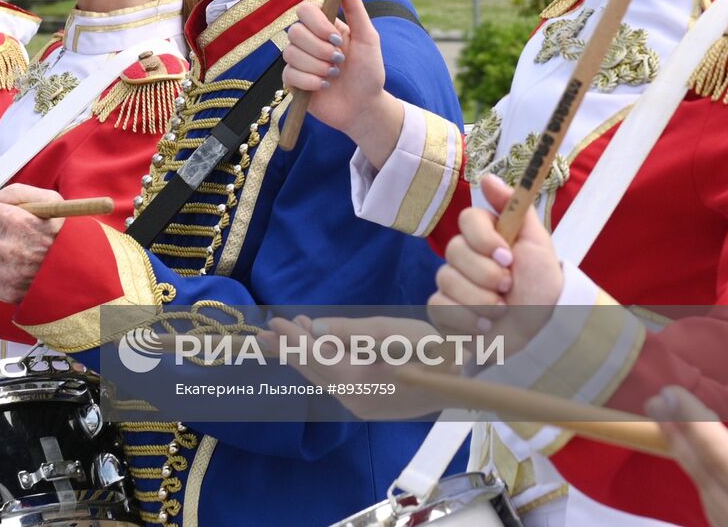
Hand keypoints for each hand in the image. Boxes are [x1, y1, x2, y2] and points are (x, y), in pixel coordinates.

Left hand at [263, 314, 453, 419]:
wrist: (466, 379)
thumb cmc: (433, 350)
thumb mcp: (392, 332)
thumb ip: (350, 332)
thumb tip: (314, 330)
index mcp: (358, 382)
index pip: (315, 358)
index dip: (292, 340)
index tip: (273, 322)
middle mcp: (355, 400)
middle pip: (314, 371)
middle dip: (289, 349)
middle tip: (262, 334)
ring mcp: (363, 405)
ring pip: (324, 377)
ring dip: (305, 355)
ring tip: (286, 335)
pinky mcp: (372, 404)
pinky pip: (338, 382)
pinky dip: (324, 363)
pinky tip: (319, 348)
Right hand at [281, 0, 402, 165]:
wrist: (365, 107)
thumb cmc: (369, 71)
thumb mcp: (368, 37)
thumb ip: (355, 7)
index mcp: (324, 27)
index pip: (303, 10)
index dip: (316, 24)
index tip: (336, 38)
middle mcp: (308, 41)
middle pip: (294, 32)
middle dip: (320, 50)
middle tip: (340, 62)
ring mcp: (298, 61)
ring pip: (291, 54)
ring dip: (318, 68)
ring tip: (335, 76)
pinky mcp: (292, 82)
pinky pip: (289, 74)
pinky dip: (311, 82)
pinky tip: (325, 87)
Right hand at [428, 174, 562, 354]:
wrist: (545, 330)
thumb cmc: (544, 285)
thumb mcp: (537, 243)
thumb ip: (514, 207)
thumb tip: (488, 177)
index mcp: (486, 236)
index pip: (467, 220)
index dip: (484, 240)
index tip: (508, 257)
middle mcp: (466, 257)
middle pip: (454, 253)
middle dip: (487, 276)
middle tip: (509, 289)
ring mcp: (453, 284)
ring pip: (447, 281)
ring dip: (481, 301)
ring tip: (502, 312)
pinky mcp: (445, 312)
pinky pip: (438, 307)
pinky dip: (465, 320)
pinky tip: (485, 326)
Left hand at [648, 388, 727, 526]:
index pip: (727, 462)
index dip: (696, 425)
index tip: (671, 393)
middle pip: (713, 482)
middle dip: (683, 439)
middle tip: (657, 400)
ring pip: (715, 502)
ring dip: (694, 463)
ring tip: (675, 425)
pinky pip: (726, 516)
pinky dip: (713, 486)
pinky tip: (707, 462)